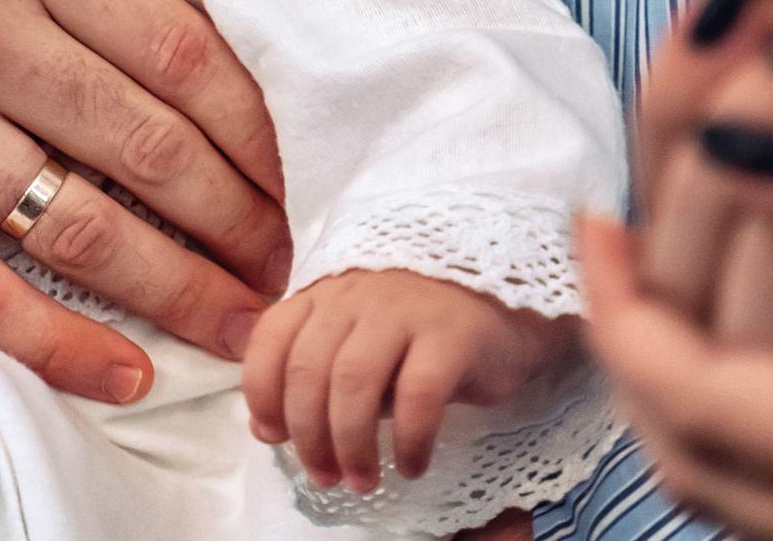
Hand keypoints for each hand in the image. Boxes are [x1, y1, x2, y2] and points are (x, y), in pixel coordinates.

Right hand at [0, 0, 293, 404]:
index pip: (176, 50)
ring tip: (245, 324)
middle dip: (237, 218)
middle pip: (145, 148)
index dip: (254, 125)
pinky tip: (122, 367)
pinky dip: (52, 340)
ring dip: (177, 288)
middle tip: (294, 260)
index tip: (292, 167)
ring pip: (76, 227)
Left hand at [243, 269, 574, 494]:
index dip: (264, 395)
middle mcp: (359, 294)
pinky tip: (411, 465)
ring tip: (362, 479)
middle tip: (324, 476)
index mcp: (326, 294)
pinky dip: (407, 439)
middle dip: (309, 434)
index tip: (275, 438)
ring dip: (350, 443)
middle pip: (310, 368)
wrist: (509, 303)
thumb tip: (266, 428)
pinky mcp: (454, 332)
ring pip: (354, 381)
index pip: (272, 339)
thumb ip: (315, 377)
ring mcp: (406, 308)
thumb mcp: (360, 346)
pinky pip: (418, 395)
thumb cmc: (424, 333)